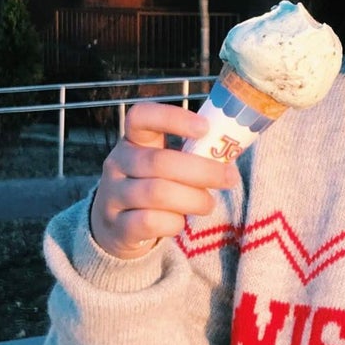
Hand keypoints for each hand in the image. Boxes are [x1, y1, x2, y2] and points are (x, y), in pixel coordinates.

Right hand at [89, 101, 238, 259]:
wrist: (119, 227)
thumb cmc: (155, 187)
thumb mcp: (166, 164)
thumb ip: (191, 154)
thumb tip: (231, 148)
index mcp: (133, 140)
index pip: (141, 117)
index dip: (172, 118)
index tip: (205, 128)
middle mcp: (117, 164)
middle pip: (160, 161)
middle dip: (203, 170)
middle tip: (229, 178)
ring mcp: (113, 196)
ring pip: (157, 193)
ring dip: (193, 199)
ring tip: (208, 203)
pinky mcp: (117, 226)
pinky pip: (150, 222)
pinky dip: (174, 223)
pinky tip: (180, 221)